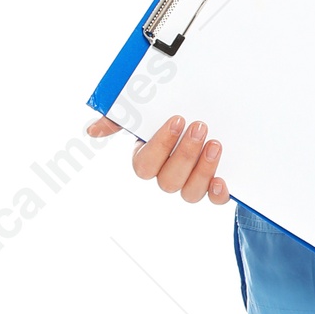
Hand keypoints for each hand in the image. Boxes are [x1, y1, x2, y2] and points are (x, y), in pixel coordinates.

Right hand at [85, 113, 228, 205]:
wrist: (205, 118)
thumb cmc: (170, 116)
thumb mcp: (145, 113)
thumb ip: (118, 119)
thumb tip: (92, 130)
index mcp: (146, 160)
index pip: (145, 165)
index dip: (161, 145)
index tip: (178, 120)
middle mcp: (166, 176)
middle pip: (168, 181)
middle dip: (185, 155)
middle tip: (199, 127)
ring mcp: (189, 184)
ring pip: (189, 193)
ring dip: (202, 170)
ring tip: (215, 144)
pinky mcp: (212, 188)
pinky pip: (214, 201)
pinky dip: (218, 194)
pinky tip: (222, 180)